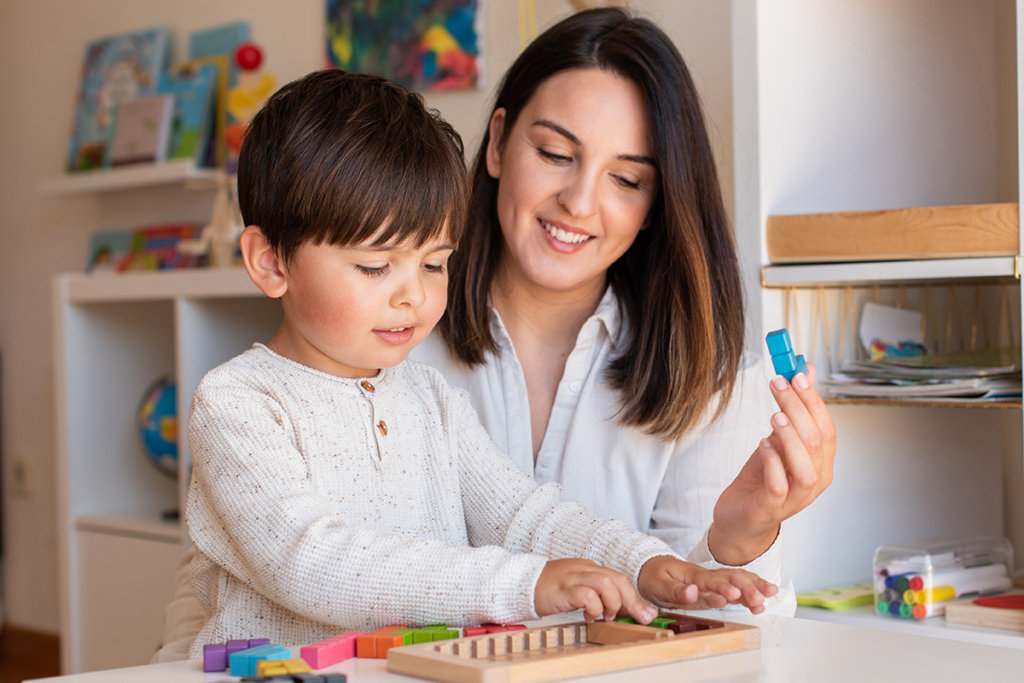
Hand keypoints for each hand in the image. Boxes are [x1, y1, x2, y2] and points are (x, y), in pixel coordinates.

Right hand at [535, 558, 658, 623]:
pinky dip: (594, 608)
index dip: (634, 597)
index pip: (618, 578)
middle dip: (632, 601)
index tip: (644, 613)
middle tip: (640, 618)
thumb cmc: (549, 588)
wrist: (521, 582)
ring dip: (612, 603)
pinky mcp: (563, 589)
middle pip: (617, 578)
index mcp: (588, 568)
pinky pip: (587, 595)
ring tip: (607, 616)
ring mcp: (573, 577)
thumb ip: (595, 594)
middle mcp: (583, 569)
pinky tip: (589, 617)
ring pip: (606, 583)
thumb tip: (617, 610)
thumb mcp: (576, 588)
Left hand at [637, 555, 777, 613]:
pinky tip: (763, 599)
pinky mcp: (715, 589)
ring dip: (754, 587)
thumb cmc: (654, 575)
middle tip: (761, 599)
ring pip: (737, 580)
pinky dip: (750, 592)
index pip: (710, 580)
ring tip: (771, 595)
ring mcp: (712, 582)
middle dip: (747, 587)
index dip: (722, 587)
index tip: (735, 594)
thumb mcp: (658, 585)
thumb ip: (676, 591)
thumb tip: (693, 592)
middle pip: (731, 577)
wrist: (651, 567)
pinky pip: (736, 588)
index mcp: (692, 574)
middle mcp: (706, 576)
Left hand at [710, 363, 835, 565]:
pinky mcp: (772, 508)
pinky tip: (762, 443)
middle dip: (798, 408)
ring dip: (790, 438)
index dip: (813, 400)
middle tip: (778, 385)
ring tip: (773, 416)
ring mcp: (796, 498)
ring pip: (806, 468)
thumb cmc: (762, 478)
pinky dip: (773, 462)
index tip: (796, 375)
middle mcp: (815, 481)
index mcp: (821, 463)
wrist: (740, 517)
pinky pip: (779, 485)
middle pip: (817, 442)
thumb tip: (804, 370)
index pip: (826, 428)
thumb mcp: (777, 439)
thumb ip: (792, 410)